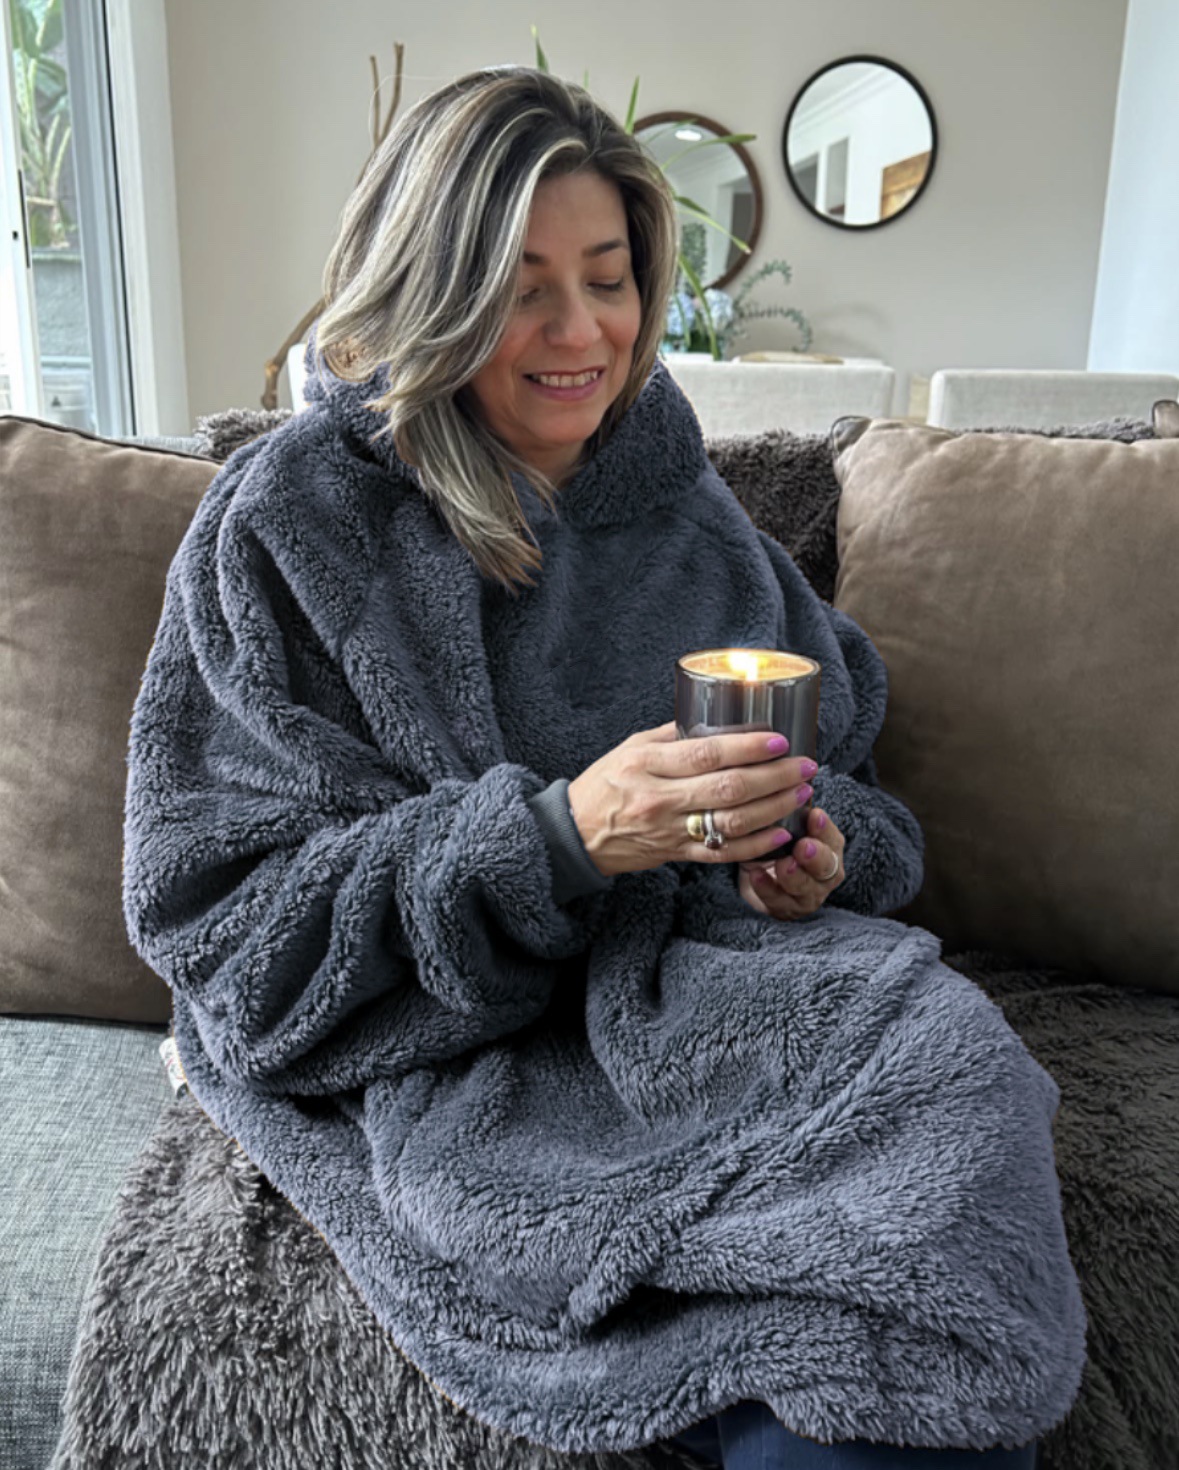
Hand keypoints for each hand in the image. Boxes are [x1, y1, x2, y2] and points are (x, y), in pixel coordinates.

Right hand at [566, 721, 816, 877]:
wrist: (575, 833)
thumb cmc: (604, 783)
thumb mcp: (630, 747)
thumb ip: (672, 735)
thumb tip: (719, 716)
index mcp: (646, 764)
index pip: (705, 754)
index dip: (747, 748)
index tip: (779, 741)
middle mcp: (659, 798)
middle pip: (727, 789)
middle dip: (774, 777)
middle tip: (805, 765)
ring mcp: (668, 831)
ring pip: (732, 822)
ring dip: (774, 808)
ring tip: (801, 793)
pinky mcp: (675, 855)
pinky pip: (723, 853)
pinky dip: (757, 845)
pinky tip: (781, 831)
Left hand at [737, 805, 845, 919]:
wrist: (759, 874)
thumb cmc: (777, 842)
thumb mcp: (786, 824)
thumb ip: (791, 807)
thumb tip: (788, 775)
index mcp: (829, 847)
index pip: (833, 838)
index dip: (824, 829)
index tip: (814, 816)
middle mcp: (824, 873)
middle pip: (827, 867)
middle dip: (815, 857)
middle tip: (802, 846)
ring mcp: (807, 895)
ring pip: (805, 888)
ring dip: (794, 875)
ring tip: (782, 864)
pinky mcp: (786, 909)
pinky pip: (778, 901)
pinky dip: (767, 888)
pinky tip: (755, 875)